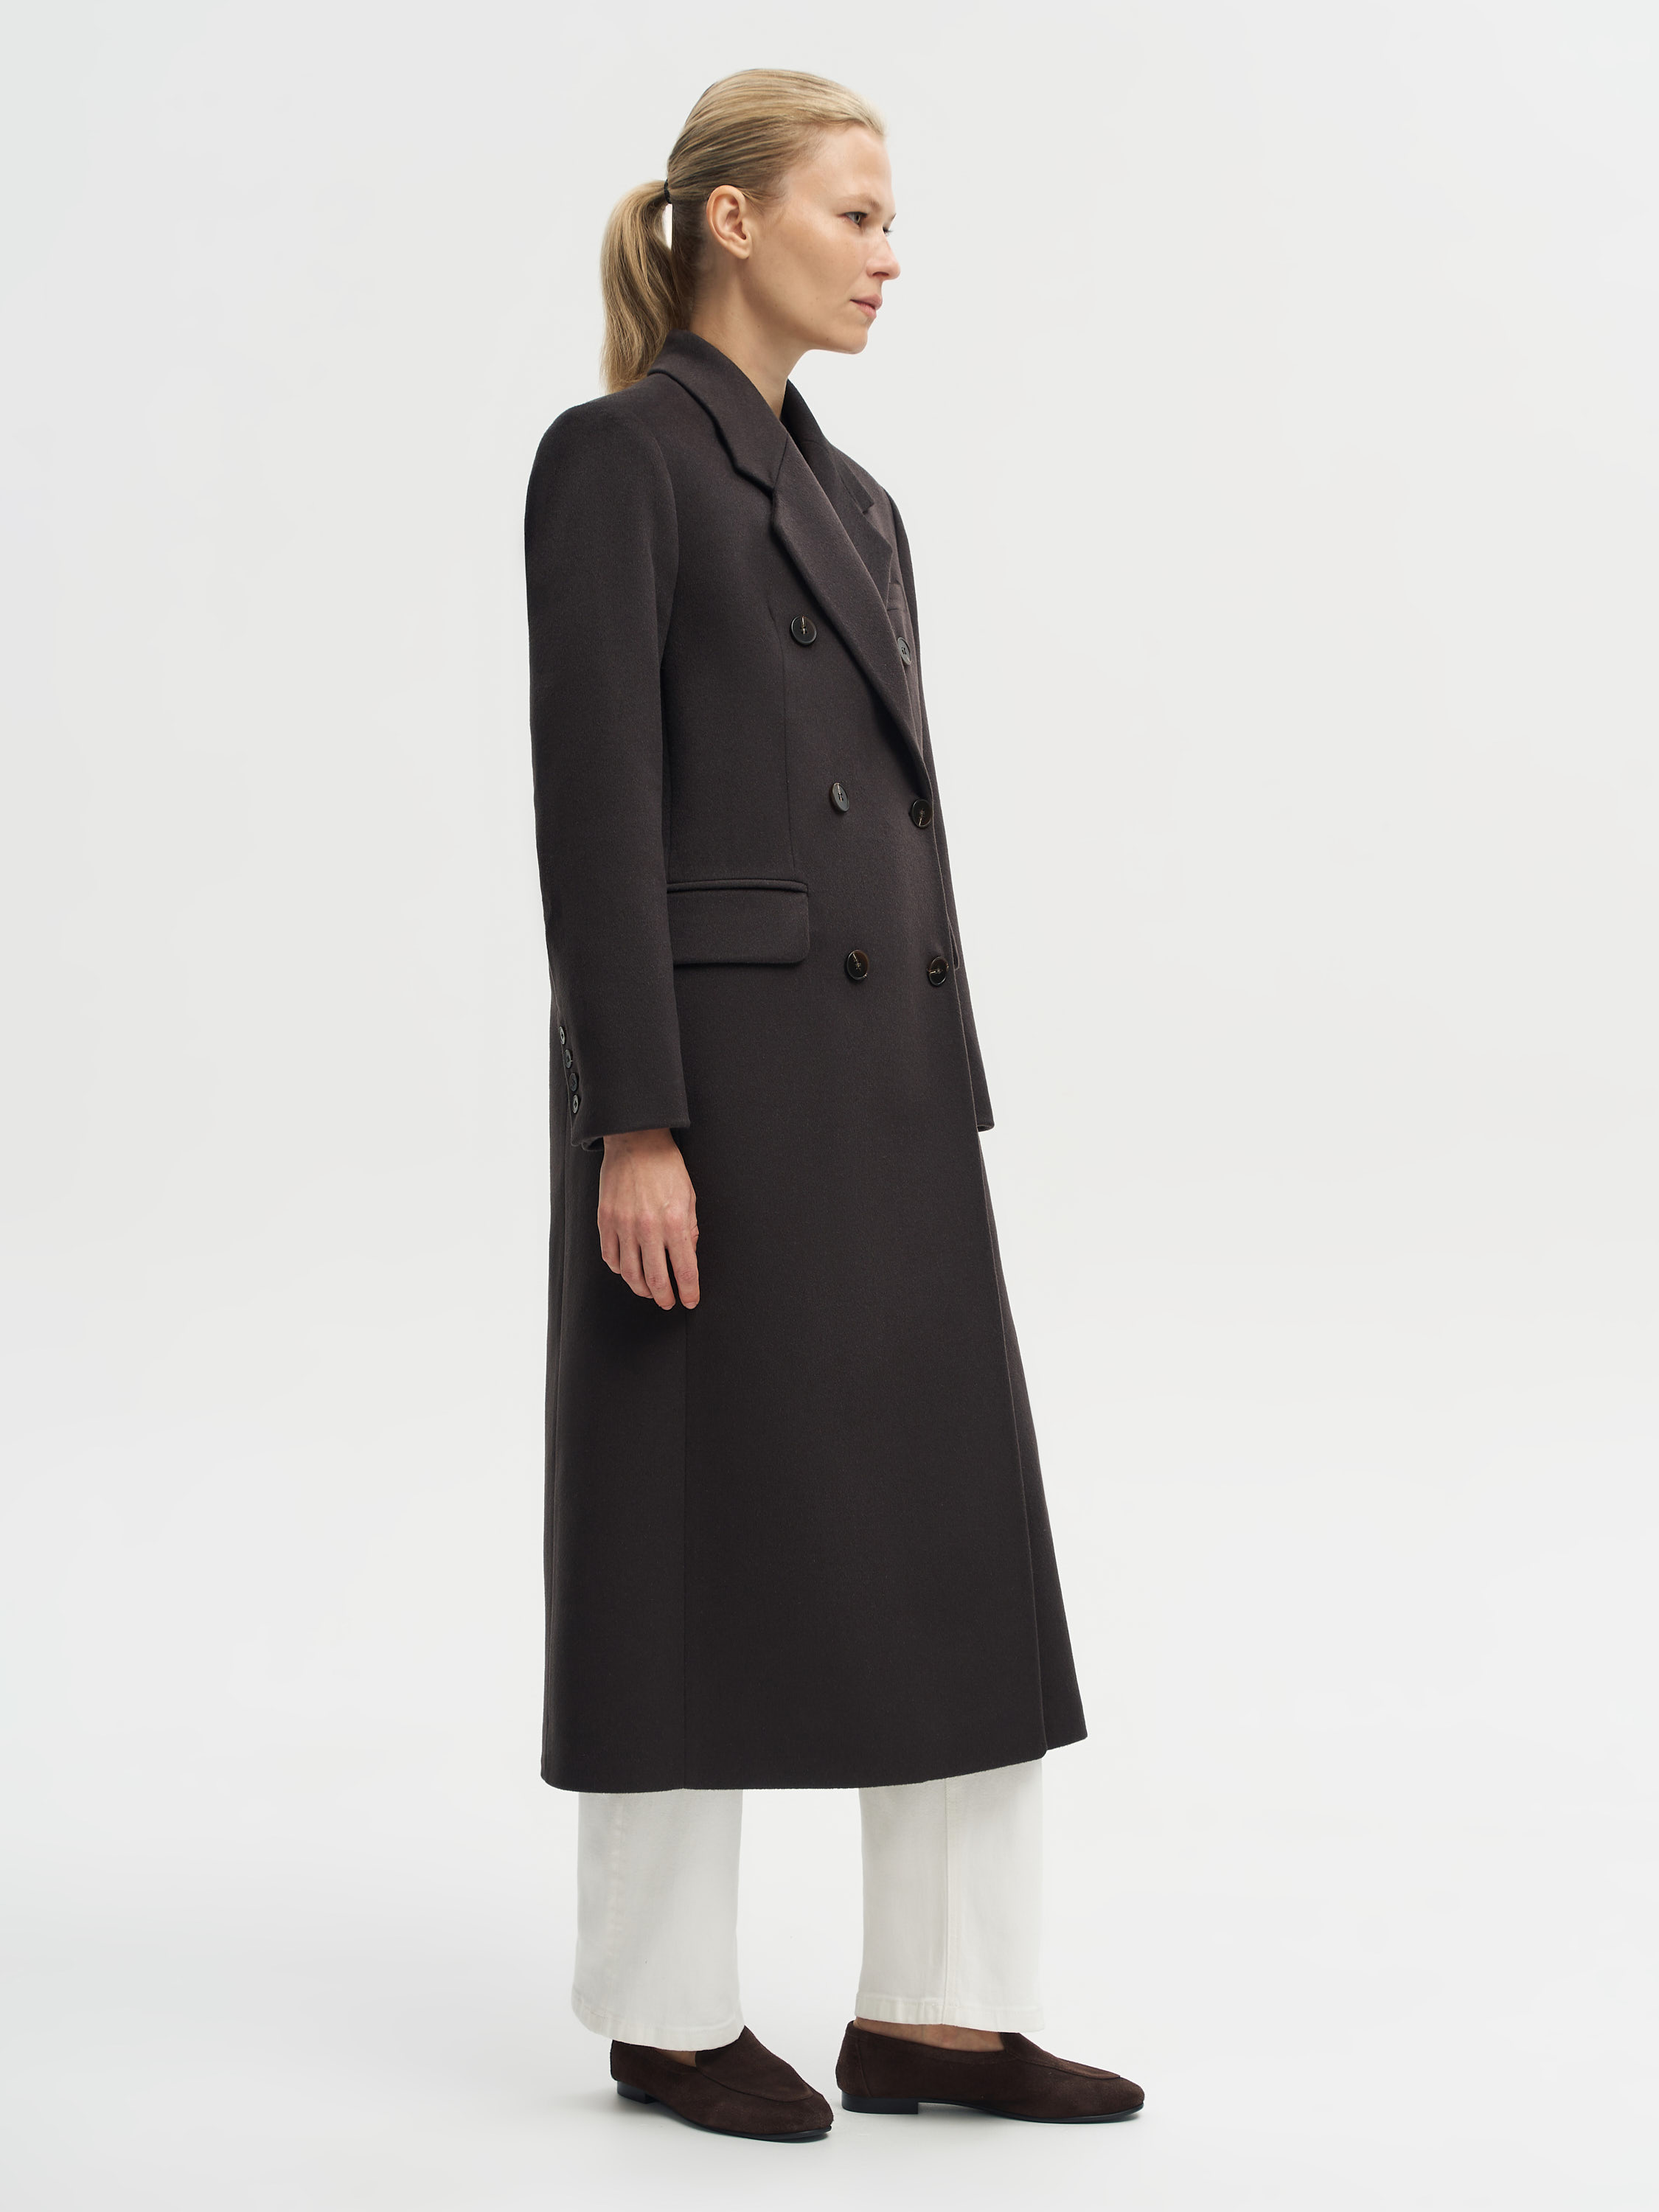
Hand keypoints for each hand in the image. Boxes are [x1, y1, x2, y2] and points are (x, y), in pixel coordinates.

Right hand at [596, 1129, 699, 1308]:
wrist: (636, 1141)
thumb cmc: (666, 1166)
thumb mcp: (689, 1197)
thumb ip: (689, 1229)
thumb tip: (688, 1255)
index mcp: (674, 1222)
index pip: (685, 1270)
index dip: (689, 1291)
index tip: (690, 1300)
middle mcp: (648, 1228)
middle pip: (655, 1279)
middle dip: (665, 1297)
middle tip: (669, 1302)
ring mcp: (623, 1225)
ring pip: (630, 1273)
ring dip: (642, 1288)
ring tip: (649, 1290)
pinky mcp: (605, 1220)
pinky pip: (610, 1256)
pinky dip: (620, 1269)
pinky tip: (628, 1269)